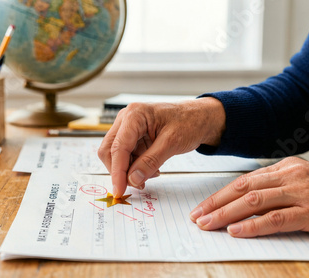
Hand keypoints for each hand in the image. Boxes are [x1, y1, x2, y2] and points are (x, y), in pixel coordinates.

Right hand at [98, 97, 225, 196]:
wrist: (199, 117)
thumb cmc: (189, 122)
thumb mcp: (172, 143)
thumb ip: (150, 161)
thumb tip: (132, 179)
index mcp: (134, 115)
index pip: (118, 147)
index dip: (117, 171)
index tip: (119, 190)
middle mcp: (126, 119)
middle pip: (109, 150)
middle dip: (120, 171)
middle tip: (137, 185)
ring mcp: (127, 127)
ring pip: (116, 155)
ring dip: (129, 170)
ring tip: (150, 175)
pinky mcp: (132, 136)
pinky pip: (126, 155)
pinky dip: (134, 166)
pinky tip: (150, 169)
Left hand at [190, 157, 308, 237]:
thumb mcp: (306, 180)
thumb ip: (278, 187)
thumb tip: (248, 199)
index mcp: (286, 168)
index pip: (243, 180)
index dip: (220, 195)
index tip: (203, 206)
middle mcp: (290, 176)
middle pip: (242, 188)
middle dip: (215, 203)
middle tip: (196, 216)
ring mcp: (301, 193)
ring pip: (254, 201)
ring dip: (226, 214)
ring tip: (208, 225)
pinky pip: (276, 218)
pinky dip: (253, 225)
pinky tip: (236, 231)